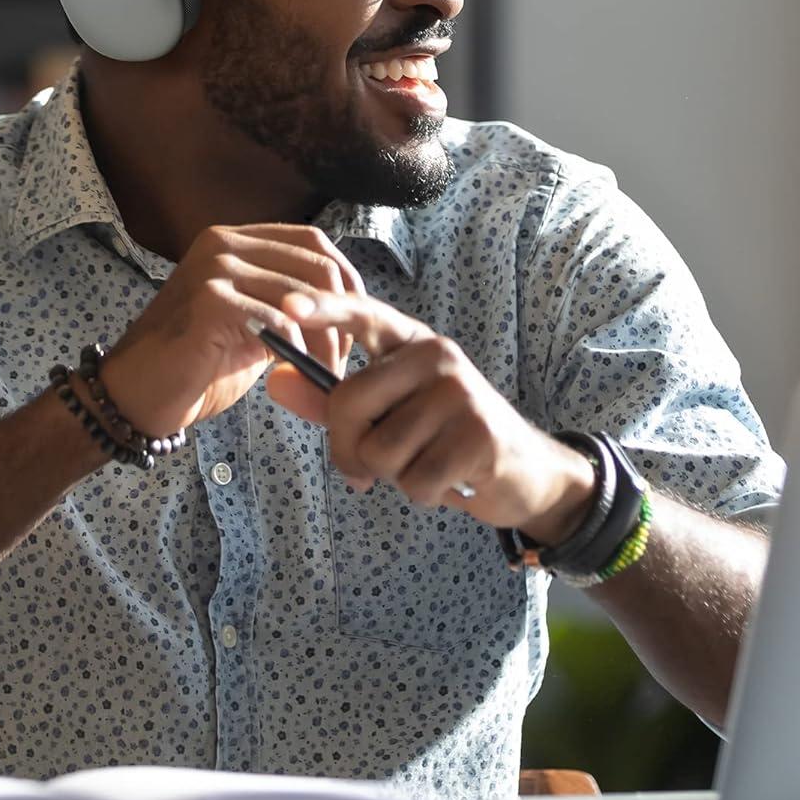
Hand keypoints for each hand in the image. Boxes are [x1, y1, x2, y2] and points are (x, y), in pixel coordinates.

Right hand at [99, 225, 365, 435]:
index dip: (346, 280)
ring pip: (303, 294)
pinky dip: (296, 349)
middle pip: (316, 264)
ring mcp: (215, 267)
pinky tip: (292, 370)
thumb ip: (289, 304)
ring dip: (324, 340)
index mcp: (235, 240)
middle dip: (342, 314)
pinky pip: (278, 318)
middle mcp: (224, 242)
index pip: (313, 241)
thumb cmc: (198, 365)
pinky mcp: (210, 299)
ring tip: (322, 373)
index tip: (357, 322)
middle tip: (342, 358)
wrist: (138, 395)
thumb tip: (344, 303)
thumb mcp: (254, 323)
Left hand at [266, 289, 595, 538]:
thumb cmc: (444, 440)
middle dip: (350, 450)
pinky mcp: (479, 433)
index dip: (324, 309)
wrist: (524, 472)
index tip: (287, 305)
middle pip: (349, 403)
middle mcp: (436, 356)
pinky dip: (423, 494)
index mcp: (411, 343)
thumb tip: (275, 382)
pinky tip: (449, 480)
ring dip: (394, 476)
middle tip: (374, 466)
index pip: (363, 315)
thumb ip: (330, 401)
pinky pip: (415, 479)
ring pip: (379, 450)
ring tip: (426, 465)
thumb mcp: (389, 416)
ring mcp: (461, 391)